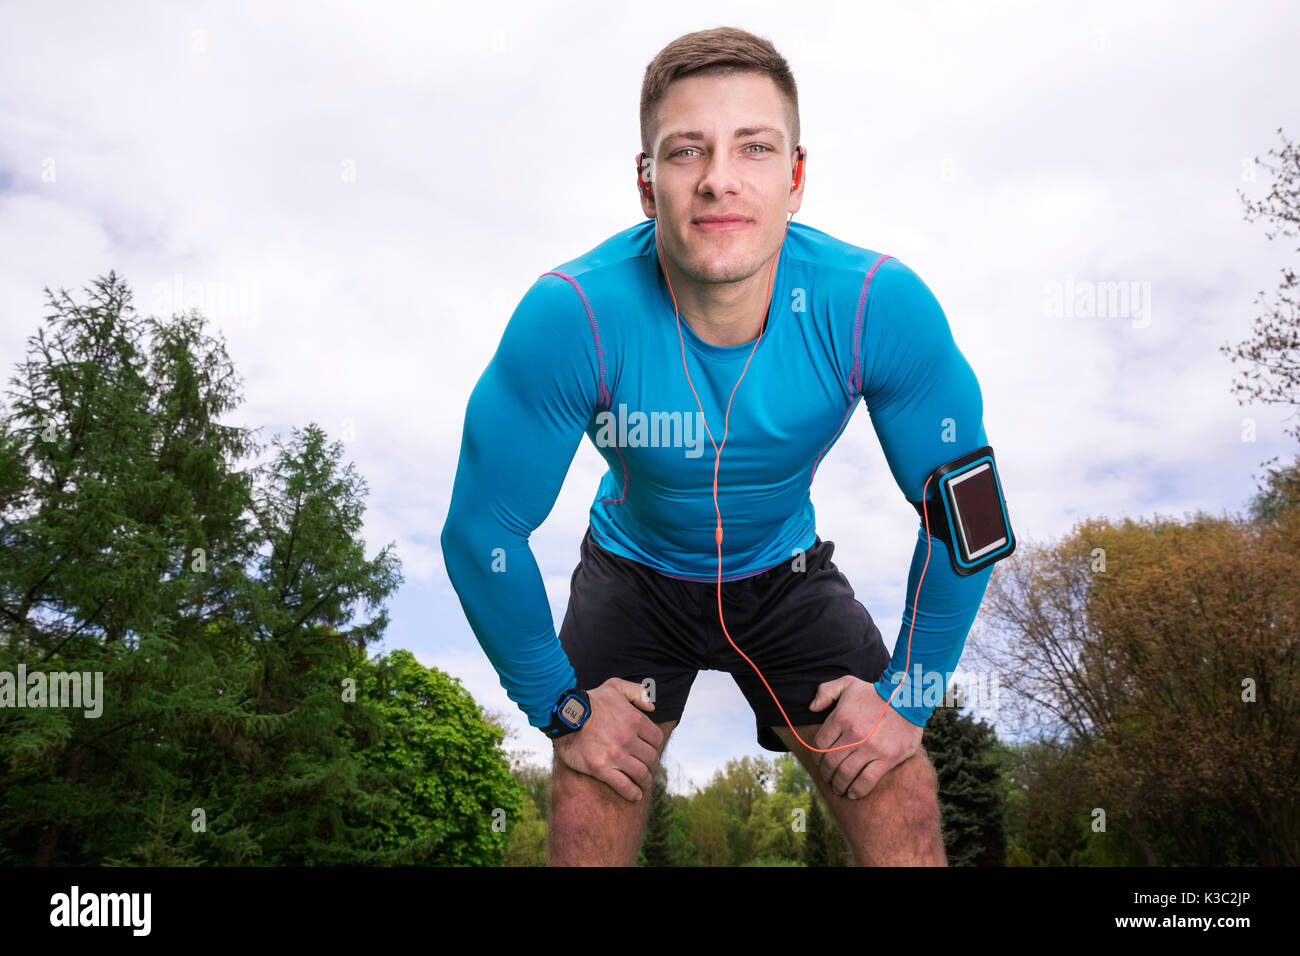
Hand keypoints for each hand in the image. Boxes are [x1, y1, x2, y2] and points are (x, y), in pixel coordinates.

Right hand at [554, 677, 663, 801]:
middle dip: (651, 765)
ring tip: (643, 783)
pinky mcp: (601, 769)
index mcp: (635, 720)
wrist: (564, 715)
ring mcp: (615, 755)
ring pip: (641, 774)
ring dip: (645, 781)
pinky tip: (635, 795)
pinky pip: (624, 786)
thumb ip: (637, 692)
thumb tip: (652, 707)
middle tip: (647, 768)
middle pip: (651, 758)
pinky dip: (633, 793)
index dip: (655, 746)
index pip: (656, 739)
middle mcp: (628, 739)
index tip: (650, 750)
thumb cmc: (590, 700)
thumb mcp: (615, 686)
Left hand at [808, 675, 922, 799]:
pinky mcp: (887, 758)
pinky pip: (867, 780)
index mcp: (841, 717)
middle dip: (826, 773)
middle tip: (828, 778)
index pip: (820, 744)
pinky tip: (853, 794)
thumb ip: (826, 692)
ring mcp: (870, 747)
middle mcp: (853, 733)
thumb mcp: (848, 683)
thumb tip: (811, 708)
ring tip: (839, 788)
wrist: (909, 698)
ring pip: (846, 774)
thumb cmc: (875, 693)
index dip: (817, 756)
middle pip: (830, 762)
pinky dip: (857, 790)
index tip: (821, 762)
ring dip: (839, 785)